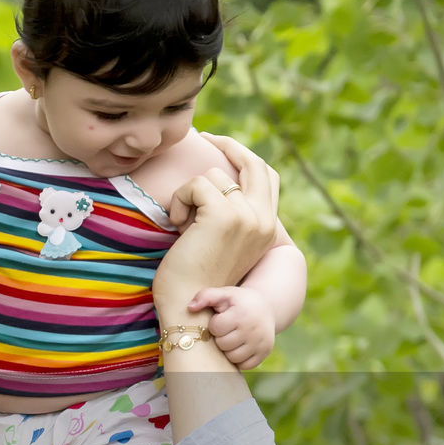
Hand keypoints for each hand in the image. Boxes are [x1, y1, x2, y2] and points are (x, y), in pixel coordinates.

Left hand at [156, 133, 278, 323]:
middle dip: (228, 144)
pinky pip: (196, 184)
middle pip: (253, 163)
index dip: (244, 157)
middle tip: (205, 136)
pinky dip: (180, 201)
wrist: (191, 308)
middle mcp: (263, 219)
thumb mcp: (220, 242)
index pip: (266, 177)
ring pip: (214, 175)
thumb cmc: (195, 280)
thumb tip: (214, 182)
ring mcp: (246, 216)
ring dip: (190, 194)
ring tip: (183, 224)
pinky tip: (176, 225)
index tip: (220, 145)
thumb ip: (227, 215)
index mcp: (267, 227)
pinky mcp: (223, 215)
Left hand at [186, 286, 274, 369]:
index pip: (216, 328)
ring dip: (228, 350)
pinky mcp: (265, 353)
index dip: (215, 324)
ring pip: (232, 357)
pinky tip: (240, 346)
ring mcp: (261, 342)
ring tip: (232, 338)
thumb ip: (205, 296)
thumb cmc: (238, 302)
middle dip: (221, 337)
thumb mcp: (224, 293)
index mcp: (242, 314)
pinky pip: (244, 365)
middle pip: (223, 344)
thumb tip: (190, 308)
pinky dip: (239, 359)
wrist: (266, 307)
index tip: (221, 319)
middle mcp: (253, 329)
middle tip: (227, 329)